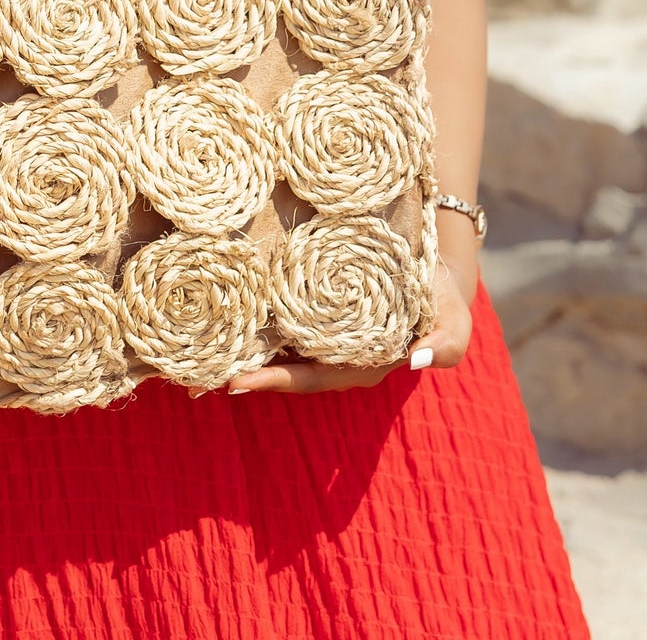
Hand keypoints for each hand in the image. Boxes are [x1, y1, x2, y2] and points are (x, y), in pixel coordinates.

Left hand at [218, 253, 475, 396]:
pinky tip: (217, 315)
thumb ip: (446, 342)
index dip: (275, 380)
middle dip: (242, 371)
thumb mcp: (454, 317)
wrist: (432, 264)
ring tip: (191, 354)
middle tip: (197, 375)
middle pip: (281, 366)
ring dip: (238, 349)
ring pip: (274, 345)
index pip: (310, 377)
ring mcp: (319, 331)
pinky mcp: (310, 305)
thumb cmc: (442, 295)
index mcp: (360, 363)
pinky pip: (277, 317)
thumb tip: (417, 361)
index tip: (237, 382)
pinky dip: (249, 320)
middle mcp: (333, 353)